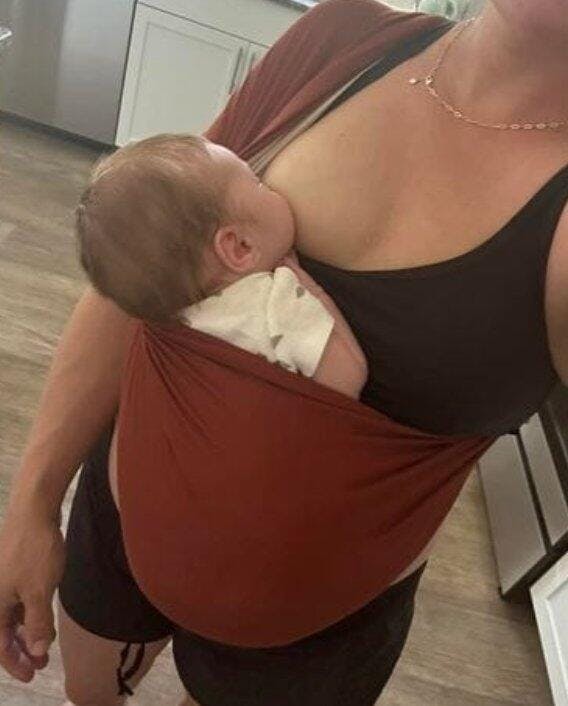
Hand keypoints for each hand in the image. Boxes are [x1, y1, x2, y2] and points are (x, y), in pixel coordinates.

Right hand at [0, 509, 64, 681]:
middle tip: (41, 664)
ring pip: (12, 615)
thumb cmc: (34, 549)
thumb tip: (36, 651)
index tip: (32, 675)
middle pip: (3, 631)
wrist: (34, 508)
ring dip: (27, 632)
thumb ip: (37, 623)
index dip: (15, 663)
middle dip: (22, 650)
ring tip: (45, 644)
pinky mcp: (14, 569)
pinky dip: (29, 613)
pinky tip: (44, 618)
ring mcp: (3, 581)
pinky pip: (18, 599)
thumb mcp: (40, 591)